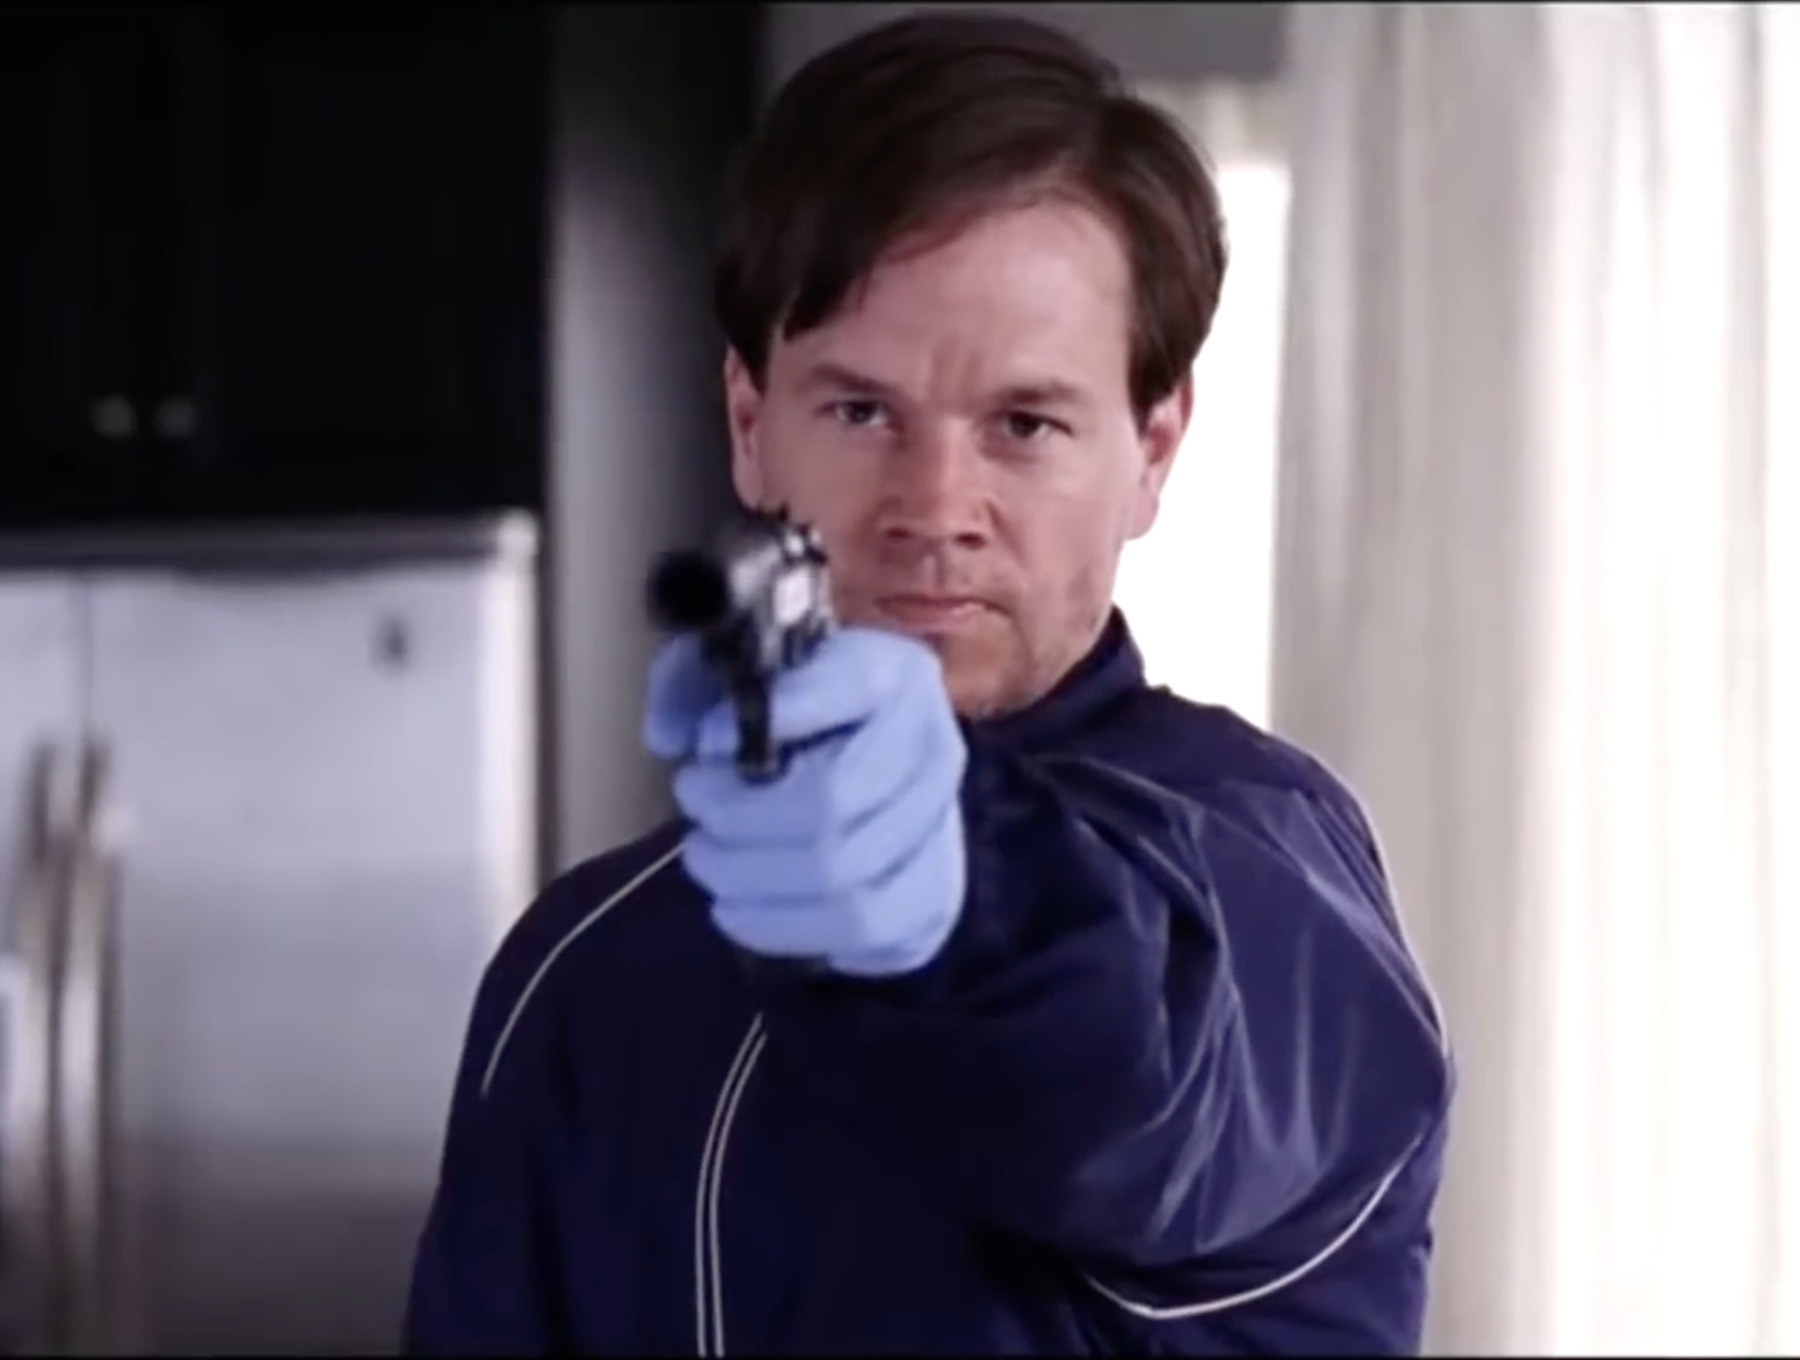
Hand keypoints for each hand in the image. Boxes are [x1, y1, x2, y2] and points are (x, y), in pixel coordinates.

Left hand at [643, 627, 967, 976]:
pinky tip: (735, 907)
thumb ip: (692, 681)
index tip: (706, 741)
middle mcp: (932, 748)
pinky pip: (856, 926)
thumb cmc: (796, 715)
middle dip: (739, 814)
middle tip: (694, 808)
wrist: (875, 775)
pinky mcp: (931, 895)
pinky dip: (781, 924)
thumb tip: (669, 737)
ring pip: (839, 874)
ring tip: (706, 858)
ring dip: (750, 874)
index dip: (775, 717)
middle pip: (830, 801)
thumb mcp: (739, 673)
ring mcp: (939, 828)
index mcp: (895, 674)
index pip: (850, 687)